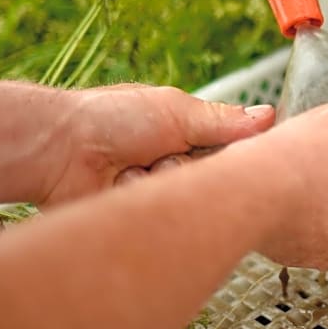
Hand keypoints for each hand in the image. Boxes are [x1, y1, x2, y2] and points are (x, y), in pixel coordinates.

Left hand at [43, 84, 274, 205]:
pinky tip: (126, 186)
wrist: (58, 150)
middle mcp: (179, 165)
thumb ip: (224, 121)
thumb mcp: (177, 110)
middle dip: (196, 167)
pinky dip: (146, 198)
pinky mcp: (144, 216)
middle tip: (174, 155)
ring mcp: (161, 191)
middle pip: (217, 179)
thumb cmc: (110, 118)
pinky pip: (165, 217)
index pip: (235, 151)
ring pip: (191, 199)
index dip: (240, 153)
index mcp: (190, 136)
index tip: (245, 153)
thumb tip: (268, 116)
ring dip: (166, 181)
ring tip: (140, 168)